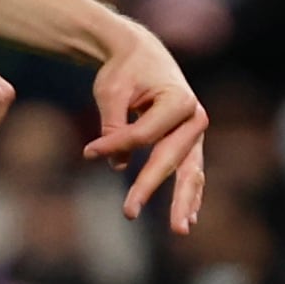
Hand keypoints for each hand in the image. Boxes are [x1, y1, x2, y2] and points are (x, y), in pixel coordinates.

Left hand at [85, 22, 208, 232]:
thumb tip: (117, 166)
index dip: (115, 144)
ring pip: (190, 172)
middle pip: (170, 159)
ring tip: (180, 230)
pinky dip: (190, 195)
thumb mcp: (111, 91)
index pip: (144, 135)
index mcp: (179, 99)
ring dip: (184, 202)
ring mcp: (195, 132)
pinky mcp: (190, 142)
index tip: (89, 151)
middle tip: (128, 212)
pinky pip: (192, 172)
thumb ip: (113, 125)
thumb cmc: (125, 70)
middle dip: (148, 186)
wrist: (142, 54)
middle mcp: (194, 117)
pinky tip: (189, 218)